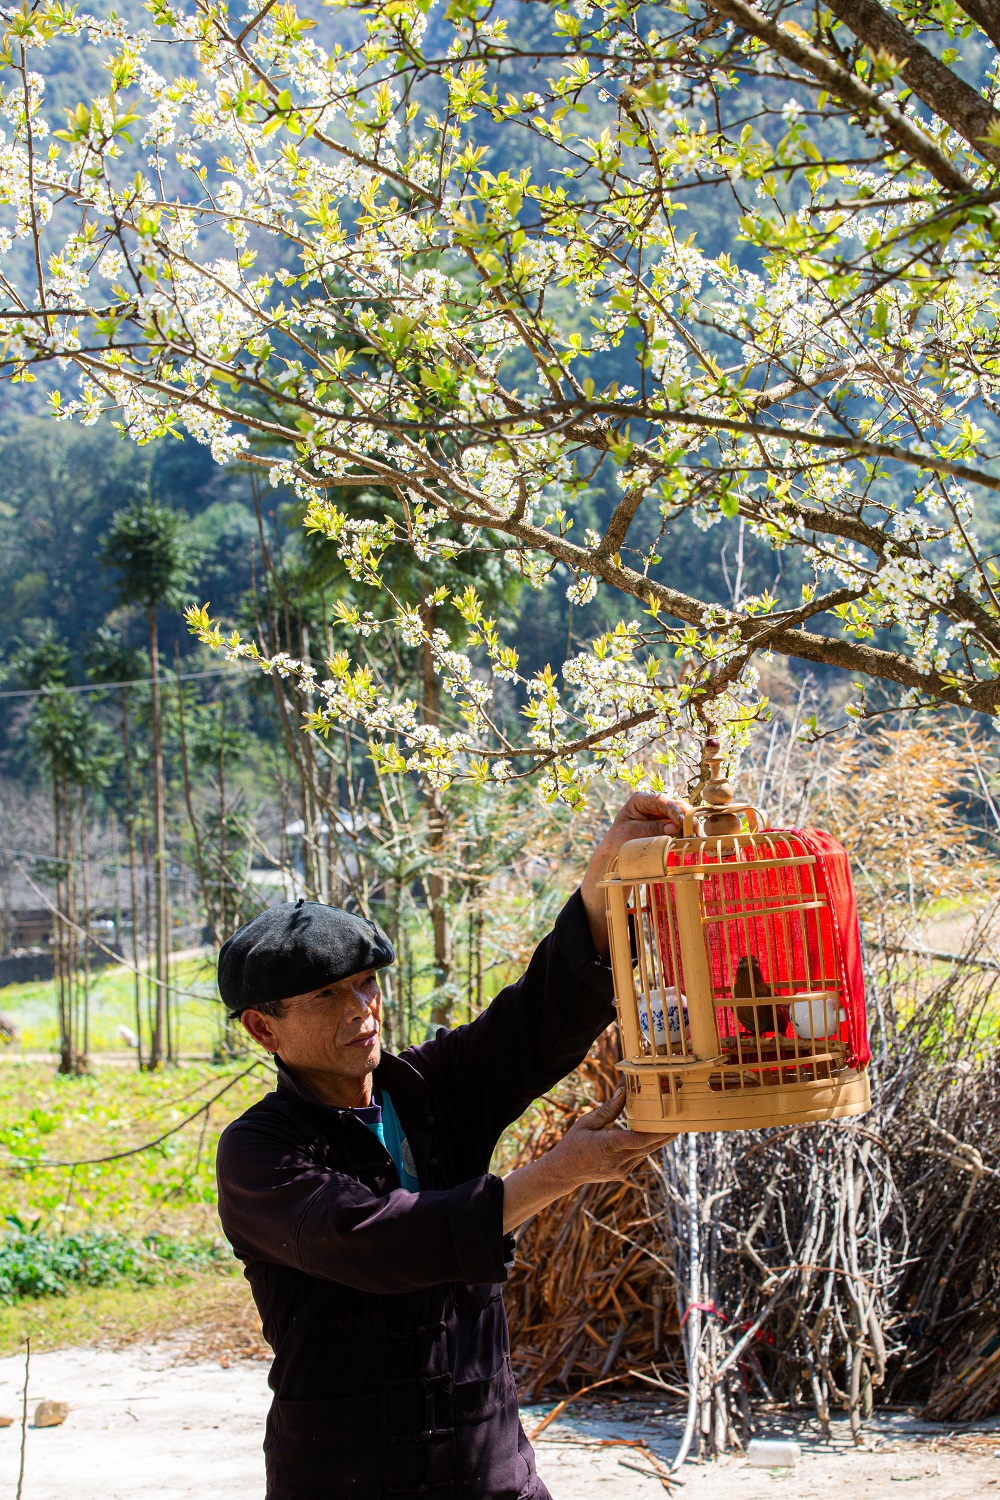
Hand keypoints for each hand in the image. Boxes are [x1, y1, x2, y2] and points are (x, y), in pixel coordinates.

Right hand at [501, 1090, 673, 1231]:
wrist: (565, 1172)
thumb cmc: (574, 1143)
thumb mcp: (587, 1122)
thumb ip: (608, 1109)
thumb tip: (624, 1091)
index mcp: (608, 1146)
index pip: (640, 1139)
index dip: (659, 1132)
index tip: (673, 1123)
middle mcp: (618, 1161)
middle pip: (649, 1146)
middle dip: (667, 1134)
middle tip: (682, 1121)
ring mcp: (622, 1170)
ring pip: (647, 1152)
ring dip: (658, 1140)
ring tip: (672, 1124)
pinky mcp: (623, 1173)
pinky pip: (640, 1157)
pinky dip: (646, 1145)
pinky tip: (653, 1134)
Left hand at [580, 791, 693, 955]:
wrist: (614, 854)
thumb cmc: (619, 841)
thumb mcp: (633, 834)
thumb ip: (652, 829)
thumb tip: (674, 827)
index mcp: (640, 800)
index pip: (661, 800)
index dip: (673, 809)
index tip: (681, 821)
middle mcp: (654, 805)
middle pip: (676, 805)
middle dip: (686, 817)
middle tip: (694, 831)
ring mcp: (662, 815)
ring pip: (682, 815)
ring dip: (690, 825)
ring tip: (697, 836)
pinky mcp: (668, 826)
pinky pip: (681, 826)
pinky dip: (688, 832)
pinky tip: (694, 840)